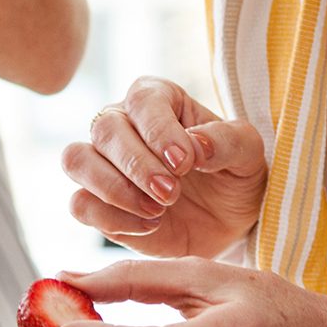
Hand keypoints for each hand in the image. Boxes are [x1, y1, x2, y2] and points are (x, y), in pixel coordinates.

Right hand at [62, 76, 266, 258]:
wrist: (228, 224)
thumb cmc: (236, 177)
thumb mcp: (249, 155)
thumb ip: (227, 141)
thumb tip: (194, 143)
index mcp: (159, 100)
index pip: (142, 100)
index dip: (158, 130)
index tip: (185, 162)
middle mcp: (123, 124)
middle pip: (103, 128)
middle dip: (137, 164)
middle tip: (171, 193)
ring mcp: (103, 164)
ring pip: (76, 160)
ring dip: (113, 188)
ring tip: (156, 210)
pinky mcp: (96, 203)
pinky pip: (79, 204)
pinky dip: (111, 218)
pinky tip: (149, 226)